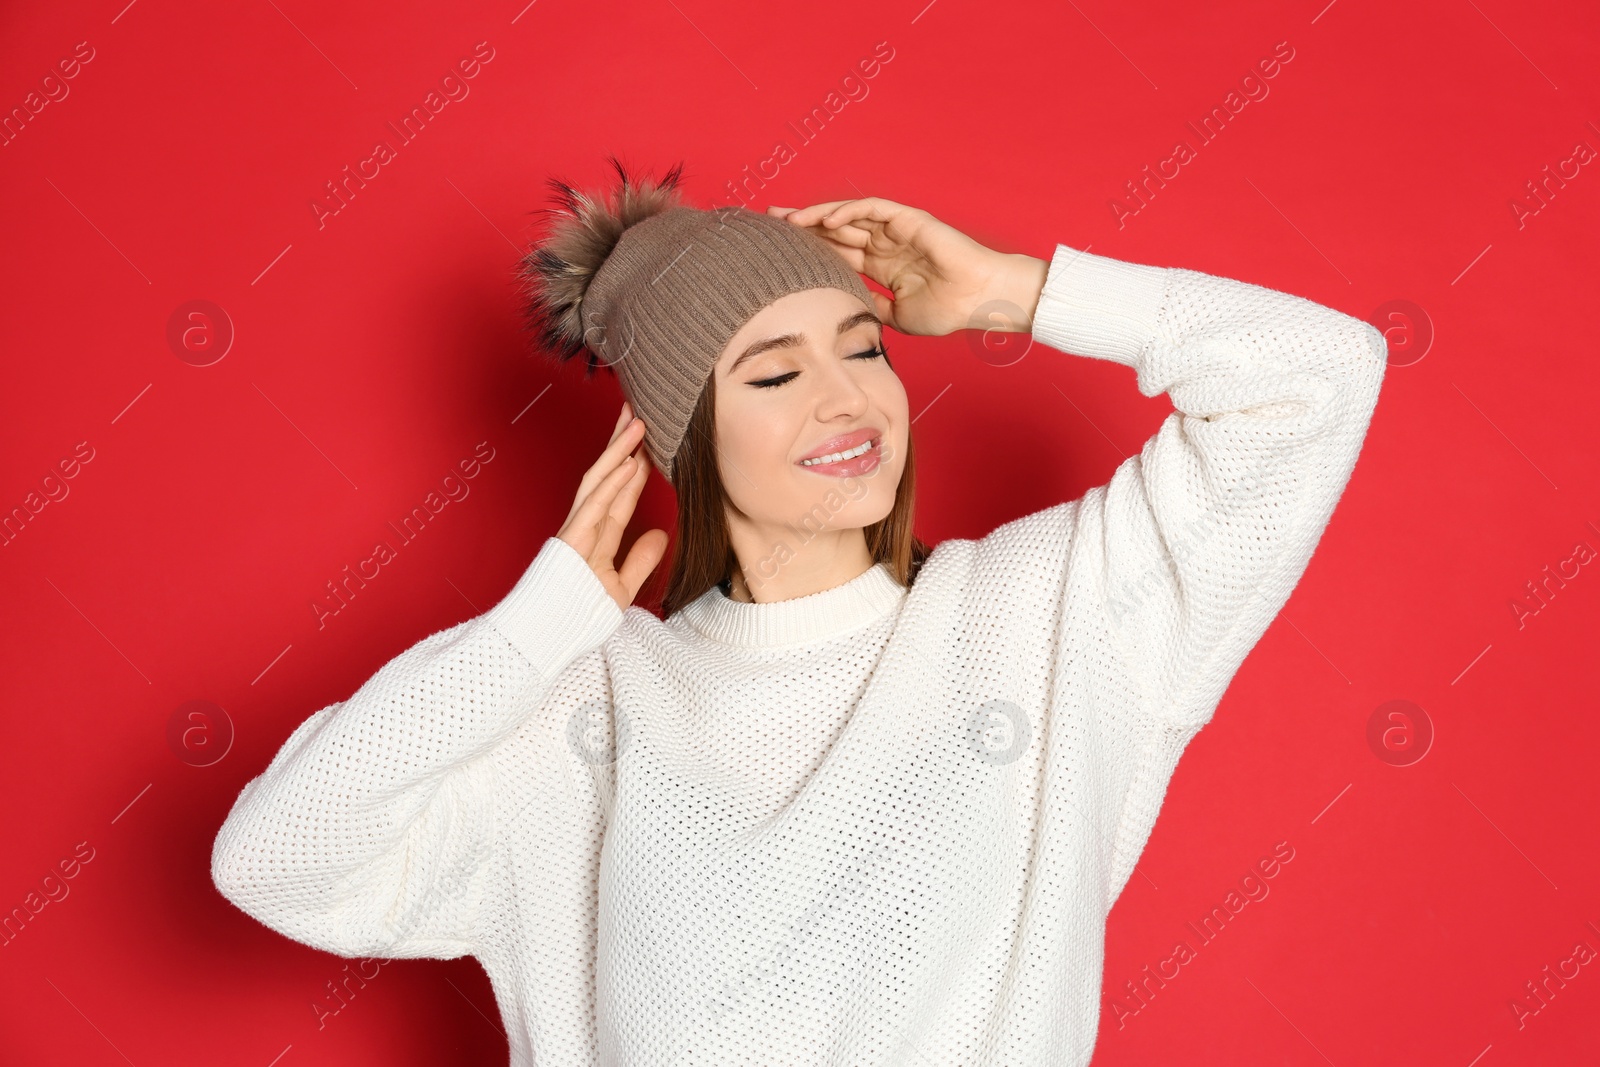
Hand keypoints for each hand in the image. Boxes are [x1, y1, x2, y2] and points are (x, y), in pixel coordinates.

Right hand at [556, 401, 669, 611]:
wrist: (547, 638)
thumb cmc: (578, 615)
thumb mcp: (621, 587)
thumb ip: (640, 561)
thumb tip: (660, 534)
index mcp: (597, 536)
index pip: (621, 494)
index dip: (636, 467)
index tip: (651, 443)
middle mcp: (585, 526)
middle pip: (607, 477)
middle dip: (622, 444)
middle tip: (638, 412)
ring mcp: (576, 531)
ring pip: (599, 481)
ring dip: (619, 451)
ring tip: (638, 424)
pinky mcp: (571, 541)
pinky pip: (594, 506)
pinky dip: (612, 483)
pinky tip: (629, 462)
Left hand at [768, 198, 1048, 337]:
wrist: (978, 299)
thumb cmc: (948, 309)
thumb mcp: (898, 317)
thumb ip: (873, 309)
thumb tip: (847, 314)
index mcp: (882, 266)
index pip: (838, 253)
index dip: (810, 250)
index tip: (779, 253)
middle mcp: (885, 244)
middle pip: (836, 230)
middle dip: (804, 226)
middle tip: (770, 222)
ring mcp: (896, 230)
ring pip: (849, 216)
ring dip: (818, 215)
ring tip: (789, 219)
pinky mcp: (909, 219)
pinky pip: (873, 209)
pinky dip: (849, 211)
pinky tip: (825, 218)